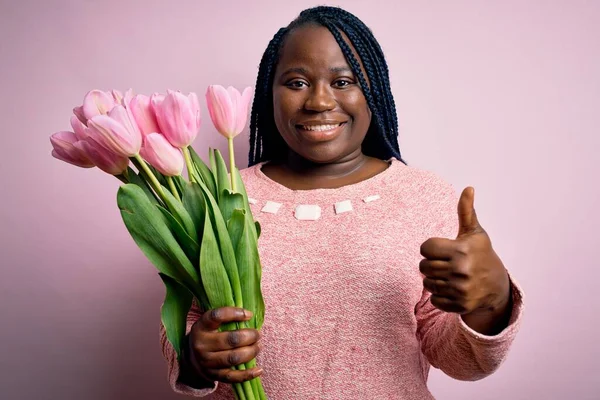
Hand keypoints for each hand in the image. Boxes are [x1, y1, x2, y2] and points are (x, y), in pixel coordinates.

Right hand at [184, 307, 262, 383]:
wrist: (192, 360)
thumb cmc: (209, 336)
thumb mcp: (210, 324)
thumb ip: (226, 318)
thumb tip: (250, 315)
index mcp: (200, 327)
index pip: (216, 316)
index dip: (234, 313)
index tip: (249, 314)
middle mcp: (201, 345)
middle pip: (231, 340)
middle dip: (250, 336)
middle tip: (257, 334)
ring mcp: (206, 362)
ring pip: (233, 358)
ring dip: (251, 352)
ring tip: (258, 346)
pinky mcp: (213, 376)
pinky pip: (233, 377)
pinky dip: (248, 374)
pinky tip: (259, 370)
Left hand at [419, 187, 509, 314]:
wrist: (497, 286)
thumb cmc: (480, 254)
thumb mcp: (474, 233)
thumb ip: (466, 211)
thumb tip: (468, 188)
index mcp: (461, 250)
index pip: (424, 248)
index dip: (430, 248)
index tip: (442, 249)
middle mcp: (461, 270)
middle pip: (423, 266)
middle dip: (431, 264)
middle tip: (445, 264)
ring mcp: (460, 289)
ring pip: (427, 283)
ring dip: (434, 280)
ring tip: (449, 276)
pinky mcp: (459, 305)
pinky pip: (434, 299)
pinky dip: (439, 296)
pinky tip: (452, 289)